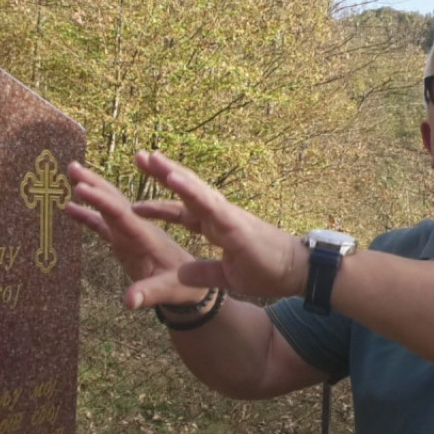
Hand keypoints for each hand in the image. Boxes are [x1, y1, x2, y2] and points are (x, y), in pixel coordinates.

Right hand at [65, 159, 200, 308]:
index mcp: (150, 236)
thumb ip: (149, 293)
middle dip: (95, 183)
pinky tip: (70, 207)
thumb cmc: (187, 287)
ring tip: (72, 171)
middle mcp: (141, 228)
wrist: (196, 287)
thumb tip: (128, 301)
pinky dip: (90, 214)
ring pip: (112, 205)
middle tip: (72, 166)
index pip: (123, 214)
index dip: (102, 201)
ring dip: (93, 189)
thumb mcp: (172, 291)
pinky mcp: (129, 239)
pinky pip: (107, 223)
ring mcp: (134, 232)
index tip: (82, 186)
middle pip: (117, 201)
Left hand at [128, 151, 304, 301]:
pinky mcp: (235, 221)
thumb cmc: (268, 271)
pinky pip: (208, 202)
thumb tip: (181, 272)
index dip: (161, 207)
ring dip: (173, 172)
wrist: (298, 273)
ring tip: (150, 157)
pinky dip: (190, 190)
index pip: (183, 213)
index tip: (136, 204)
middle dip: (163, 173)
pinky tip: (172, 178)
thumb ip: (202, 271)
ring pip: (196, 189)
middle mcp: (220, 216)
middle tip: (139, 156)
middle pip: (186, 191)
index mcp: (216, 228)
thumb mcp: (225, 277)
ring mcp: (227, 215)